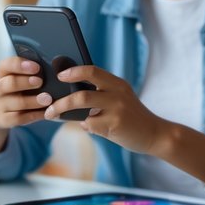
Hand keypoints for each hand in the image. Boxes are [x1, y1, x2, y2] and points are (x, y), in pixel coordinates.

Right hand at [0, 56, 50, 128]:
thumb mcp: (15, 77)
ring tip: (48, 99)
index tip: (36, 67)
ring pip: (17, 102)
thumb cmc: (14, 89)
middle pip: (9, 83)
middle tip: (40, 82)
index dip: (20, 65)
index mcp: (2, 74)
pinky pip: (20, 118)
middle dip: (26, 82)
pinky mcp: (5, 119)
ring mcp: (0, 105)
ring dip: (33, 100)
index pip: (6, 65)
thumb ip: (29, 71)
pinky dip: (35, 115)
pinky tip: (47, 112)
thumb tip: (54, 65)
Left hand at [45, 65, 166, 153]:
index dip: (74, 71)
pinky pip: (90, 125)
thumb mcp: (120, 100)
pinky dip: (87, 127)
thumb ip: (101, 96)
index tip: (60, 75)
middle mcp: (117, 93)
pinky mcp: (115, 124)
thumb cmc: (132, 118)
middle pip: (83, 91)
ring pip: (82, 106)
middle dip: (62, 99)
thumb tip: (71, 97)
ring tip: (52, 115)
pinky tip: (94, 128)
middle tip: (49, 105)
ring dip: (63, 110)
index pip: (93, 70)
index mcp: (117, 83)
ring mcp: (117, 109)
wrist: (155, 133)